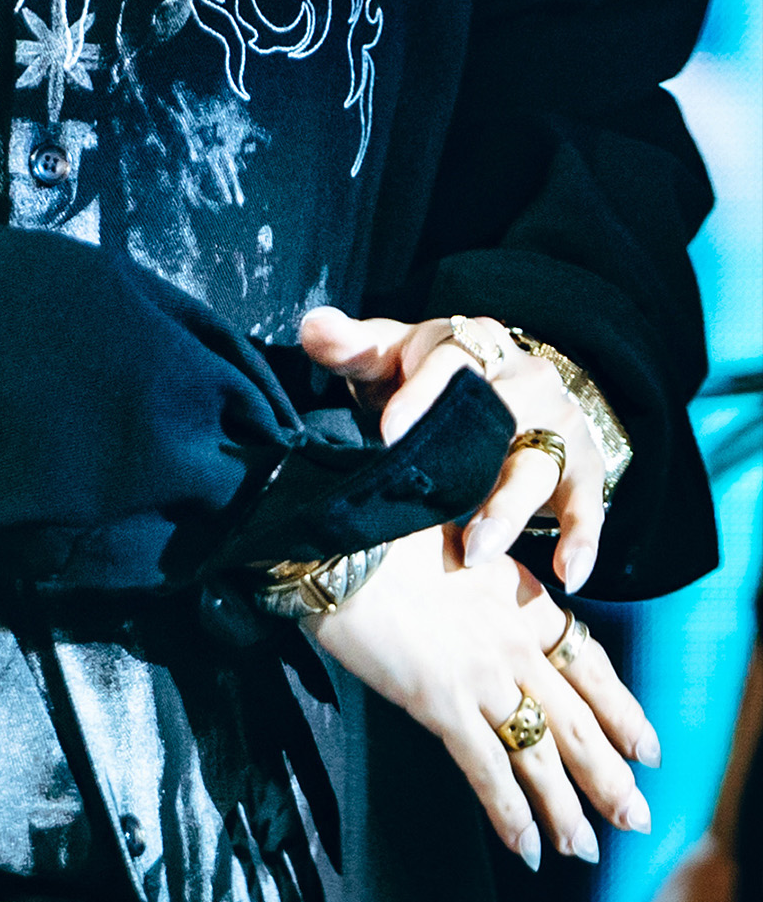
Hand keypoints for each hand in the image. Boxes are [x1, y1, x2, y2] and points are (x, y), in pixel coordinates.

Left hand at [300, 306, 610, 590]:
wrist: (501, 389)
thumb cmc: (427, 377)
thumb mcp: (390, 356)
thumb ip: (351, 346)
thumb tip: (312, 326)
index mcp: (474, 341)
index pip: (451, 361)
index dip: (421, 395)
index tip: (389, 434)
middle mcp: (526, 377)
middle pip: (503, 416)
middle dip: (471, 464)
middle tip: (434, 505)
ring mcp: (559, 424)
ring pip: (539, 466)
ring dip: (511, 511)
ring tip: (478, 552)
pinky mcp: (583, 468)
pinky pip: (589, 505)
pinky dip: (583, 539)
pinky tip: (570, 575)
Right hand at [313, 523, 658, 866]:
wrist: (344, 540)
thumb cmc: (386, 534)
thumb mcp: (456, 547)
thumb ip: (484, 587)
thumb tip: (487, 604)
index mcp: (520, 599)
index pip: (588, 663)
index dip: (622, 709)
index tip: (648, 747)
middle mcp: (514, 642)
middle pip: (577, 722)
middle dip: (610, 777)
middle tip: (637, 818)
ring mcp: (482, 676)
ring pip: (541, 757)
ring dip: (567, 810)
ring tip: (586, 850)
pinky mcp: (443, 703)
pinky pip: (488, 771)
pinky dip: (511, 814)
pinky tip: (526, 848)